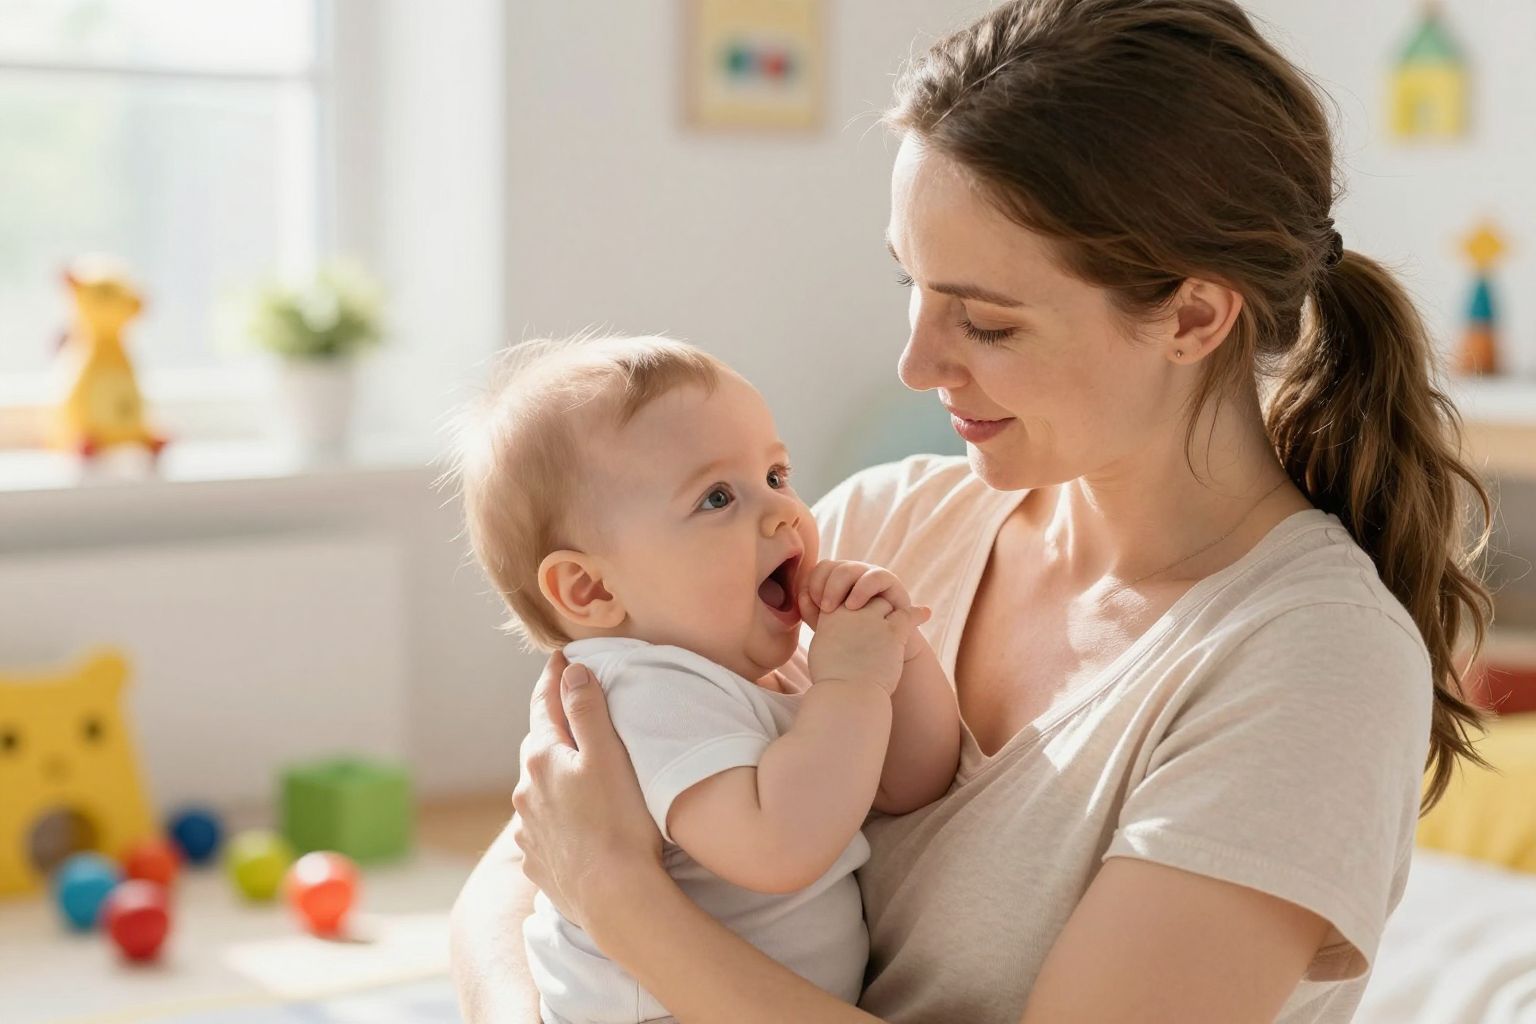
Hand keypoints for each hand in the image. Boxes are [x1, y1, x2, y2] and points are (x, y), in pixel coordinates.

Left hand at [511, 652, 662, 933]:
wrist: (613, 897)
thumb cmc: (619, 822)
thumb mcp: (608, 755)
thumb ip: (587, 710)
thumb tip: (569, 671)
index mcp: (541, 758)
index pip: (543, 705)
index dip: (553, 678)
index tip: (559, 657)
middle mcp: (525, 791)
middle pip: (537, 747)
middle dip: (552, 728)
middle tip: (570, 712)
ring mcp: (528, 829)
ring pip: (537, 790)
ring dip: (553, 776)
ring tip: (576, 773)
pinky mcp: (537, 862)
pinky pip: (543, 828)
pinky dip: (555, 817)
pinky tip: (573, 823)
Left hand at [798, 559, 932, 661]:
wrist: (889, 654)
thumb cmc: (856, 641)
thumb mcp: (831, 628)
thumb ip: (813, 613)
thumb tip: (800, 596)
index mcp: (836, 581)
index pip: (818, 570)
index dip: (811, 584)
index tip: (812, 605)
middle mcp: (854, 575)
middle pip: (831, 566)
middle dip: (822, 586)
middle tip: (823, 608)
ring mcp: (871, 577)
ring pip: (849, 569)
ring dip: (837, 587)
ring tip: (832, 609)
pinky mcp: (891, 585)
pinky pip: (875, 577)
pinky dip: (861, 589)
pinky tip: (853, 606)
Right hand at [806, 596, 921, 696]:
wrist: (846, 694)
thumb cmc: (831, 681)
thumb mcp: (819, 651)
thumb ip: (828, 636)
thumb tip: (835, 635)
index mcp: (830, 615)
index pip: (846, 598)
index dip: (854, 607)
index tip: (859, 615)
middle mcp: (850, 611)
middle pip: (865, 599)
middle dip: (870, 608)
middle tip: (877, 623)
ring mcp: (872, 619)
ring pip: (885, 603)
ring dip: (889, 614)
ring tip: (897, 622)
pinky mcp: (892, 631)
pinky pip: (908, 614)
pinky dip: (918, 613)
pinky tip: (926, 613)